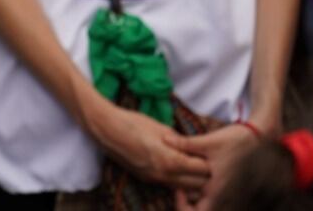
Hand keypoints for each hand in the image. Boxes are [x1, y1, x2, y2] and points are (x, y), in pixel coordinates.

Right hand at [87, 100, 210, 190]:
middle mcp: (164, 175)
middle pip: (197, 184)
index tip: (205, 151)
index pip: (202, 170)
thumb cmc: (133, 123)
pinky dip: (176, 179)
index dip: (206, 160)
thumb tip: (193, 150)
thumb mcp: (161, 128)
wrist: (105, 129)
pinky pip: (169, 185)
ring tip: (186, 162)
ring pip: (183, 188)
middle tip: (199, 158)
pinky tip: (172, 165)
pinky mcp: (146, 180)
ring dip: (190, 179)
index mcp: (170, 160)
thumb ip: (180, 143)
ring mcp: (154, 179)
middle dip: (202, 173)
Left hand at [168, 124, 259, 208]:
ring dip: (197, 200)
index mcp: (218, 191)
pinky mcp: (234, 191)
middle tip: (180, 187)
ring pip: (209, 206)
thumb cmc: (235, 141)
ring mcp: (231, 196)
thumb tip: (164, 139)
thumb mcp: (208, 141)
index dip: (183, 206)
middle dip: (187, 203)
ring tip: (189, 183)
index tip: (178, 190)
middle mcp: (226, 198)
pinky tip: (201, 180)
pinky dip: (206, 195)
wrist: (260, 140)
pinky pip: (216, 200)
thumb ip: (185, 144)